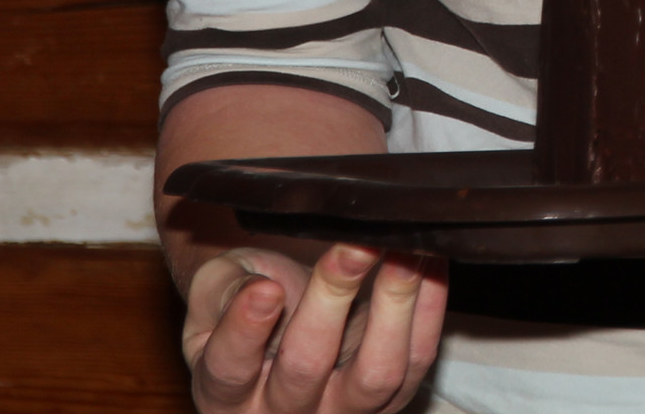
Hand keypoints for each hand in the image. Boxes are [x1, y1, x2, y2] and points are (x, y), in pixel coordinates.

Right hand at [181, 243, 447, 412]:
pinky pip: (417, 360)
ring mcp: (343, 410)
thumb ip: (222, 289)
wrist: (282, 327)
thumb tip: (259, 289)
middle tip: (354, 247)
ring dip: (396, 306)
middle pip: (306, 367)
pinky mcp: (391, 398)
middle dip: (333, 300)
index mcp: (228, 390)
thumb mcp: (214, 293)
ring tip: (406, 252)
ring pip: (375, 374)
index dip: (246, 329)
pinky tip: (429, 259)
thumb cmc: (241, 306)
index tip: (266, 287)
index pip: (231, 367)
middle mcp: (284, 410)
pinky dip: (430, 308)